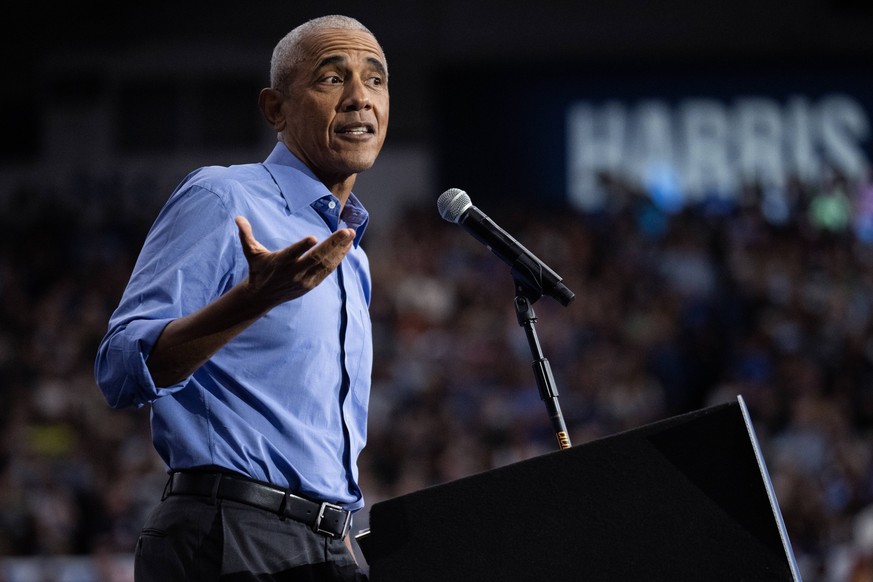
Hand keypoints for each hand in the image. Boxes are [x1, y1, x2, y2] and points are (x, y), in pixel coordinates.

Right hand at [235, 216, 353, 308]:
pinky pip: (328, 270)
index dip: (301, 247)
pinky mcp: (312, 284)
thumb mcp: (251, 253)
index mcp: (279, 263)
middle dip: (333, 244)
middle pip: (316, 258)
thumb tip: (238, 218)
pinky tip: (347, 246)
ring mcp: (305, 280)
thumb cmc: (258, 269)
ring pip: (325, 264)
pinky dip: (339, 258)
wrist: (262, 297)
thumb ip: (246, 235)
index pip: (291, 254)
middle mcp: (294, 272)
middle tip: (346, 231)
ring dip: (340, 250)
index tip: (313, 237)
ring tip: (350, 235)